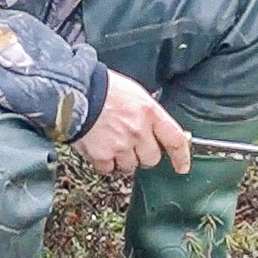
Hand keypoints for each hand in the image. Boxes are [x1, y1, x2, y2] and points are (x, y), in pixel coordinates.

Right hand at [75, 70, 191, 175]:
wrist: (75, 91)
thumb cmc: (103, 87)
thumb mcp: (134, 94)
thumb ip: (147, 113)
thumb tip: (155, 129)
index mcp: (150, 113)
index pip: (174, 140)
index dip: (181, 157)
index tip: (182, 167)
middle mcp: (139, 131)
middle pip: (151, 158)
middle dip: (143, 154)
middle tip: (131, 144)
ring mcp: (120, 145)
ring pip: (130, 166)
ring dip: (123, 158)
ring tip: (111, 141)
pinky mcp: (102, 155)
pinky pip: (108, 169)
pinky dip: (104, 162)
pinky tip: (98, 147)